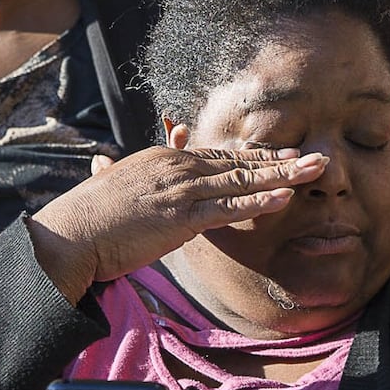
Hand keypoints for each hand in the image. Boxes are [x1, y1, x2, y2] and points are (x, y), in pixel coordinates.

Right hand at [29, 138, 327, 302]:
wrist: (72, 234)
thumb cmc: (90, 216)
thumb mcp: (110, 183)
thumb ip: (117, 170)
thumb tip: (103, 159)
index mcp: (165, 159)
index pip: (220, 154)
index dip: (257, 157)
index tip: (285, 158)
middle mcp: (177, 167)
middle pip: (239, 162)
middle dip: (281, 162)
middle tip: (316, 158)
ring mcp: (180, 191)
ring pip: (241, 181)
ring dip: (283, 176)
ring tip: (315, 171)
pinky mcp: (180, 218)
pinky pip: (227, 209)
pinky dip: (257, 203)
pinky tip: (283, 199)